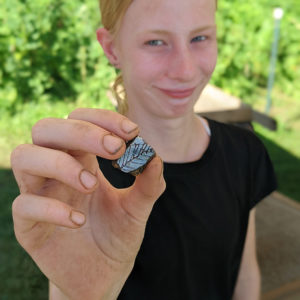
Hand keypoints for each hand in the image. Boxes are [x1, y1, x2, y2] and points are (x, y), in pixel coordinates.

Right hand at [11, 108, 165, 299]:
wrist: (104, 273)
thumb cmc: (118, 234)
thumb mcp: (138, 207)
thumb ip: (149, 183)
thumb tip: (154, 156)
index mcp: (81, 158)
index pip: (79, 119)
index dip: (102, 119)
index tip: (132, 132)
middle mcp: (55, 169)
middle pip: (47, 129)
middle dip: (81, 132)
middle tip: (115, 150)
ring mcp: (38, 193)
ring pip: (25, 156)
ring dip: (60, 164)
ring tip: (92, 184)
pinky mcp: (28, 224)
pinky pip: (24, 204)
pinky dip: (52, 208)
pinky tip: (79, 221)